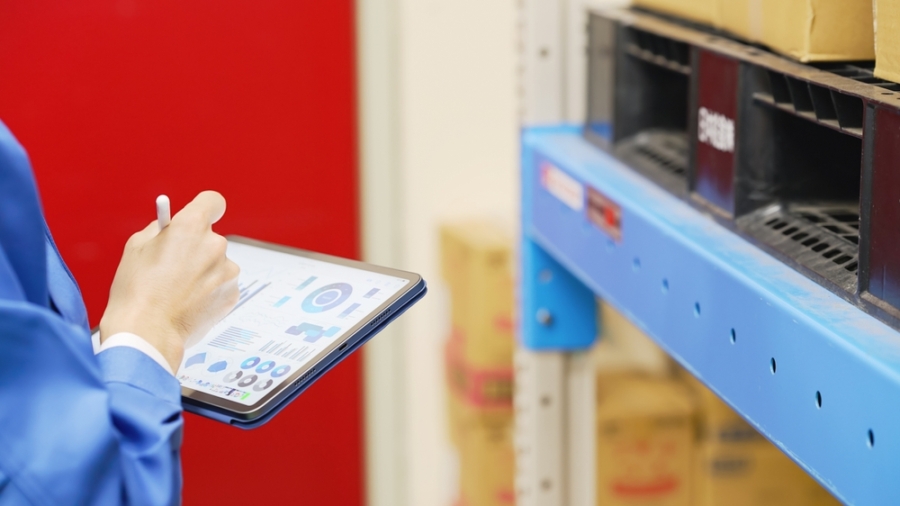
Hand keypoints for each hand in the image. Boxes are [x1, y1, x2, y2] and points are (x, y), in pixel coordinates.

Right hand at [99, 191, 239, 371]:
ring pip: (216, 263)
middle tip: (174, 266)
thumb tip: (170, 227)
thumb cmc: (138, 293)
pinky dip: (210, 291)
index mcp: (191, 227)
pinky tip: (189, 302)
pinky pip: (222, 285)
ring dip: (204, 271)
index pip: (212, 202)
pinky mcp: (232, 293)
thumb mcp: (136, 247)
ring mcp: (227, 271)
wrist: (148, 333)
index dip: (205, 208)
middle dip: (196, 248)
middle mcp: (215, 245)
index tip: (200, 215)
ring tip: (178, 290)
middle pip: (210, 238)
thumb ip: (160, 231)